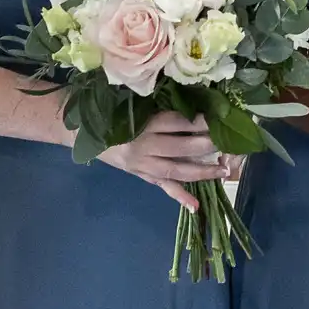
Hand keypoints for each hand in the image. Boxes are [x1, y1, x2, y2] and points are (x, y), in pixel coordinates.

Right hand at [95, 111, 232, 210]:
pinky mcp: (141, 175)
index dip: (198, 121)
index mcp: (142, 124)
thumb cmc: (109, 112)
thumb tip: (191, 101)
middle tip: (227, 142)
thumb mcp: (131, 105)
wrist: (81, 132)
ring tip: (224, 170)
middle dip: (205, 146)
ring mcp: (142, 164)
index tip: (218, 117)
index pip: (175, 122)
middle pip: (180, 148)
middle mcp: (144, 146)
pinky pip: (162, 186)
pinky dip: (179, 196)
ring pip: (176, 170)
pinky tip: (195, 207)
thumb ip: (157, 106)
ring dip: (201, 172)